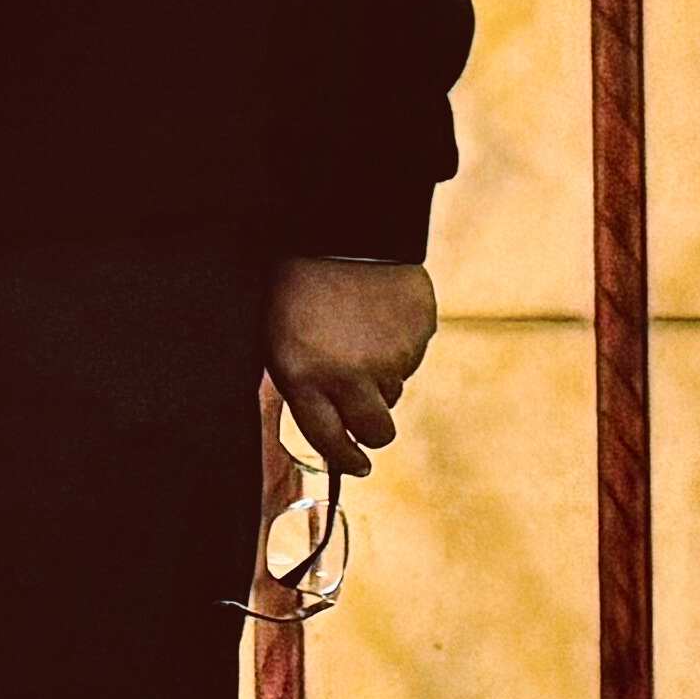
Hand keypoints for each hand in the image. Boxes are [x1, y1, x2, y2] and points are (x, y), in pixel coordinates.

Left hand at [265, 256, 434, 476]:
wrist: (339, 233)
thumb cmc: (299, 290)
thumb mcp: (280, 342)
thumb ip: (304, 387)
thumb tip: (333, 429)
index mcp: (304, 377)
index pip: (329, 439)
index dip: (345, 458)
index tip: (356, 466)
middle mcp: (348, 374)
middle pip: (377, 432)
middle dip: (374, 432)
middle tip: (368, 416)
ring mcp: (388, 357)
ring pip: (395, 392)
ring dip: (381, 377)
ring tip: (361, 335)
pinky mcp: (419, 336)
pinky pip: (413, 358)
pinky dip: (399, 346)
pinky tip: (380, 318)